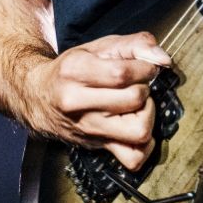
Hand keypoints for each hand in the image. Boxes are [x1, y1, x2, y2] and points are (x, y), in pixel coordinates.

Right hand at [25, 31, 169, 170]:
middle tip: (139, 84)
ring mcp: (87, 128)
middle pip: (133, 100)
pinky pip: (132, 158)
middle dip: (145, 88)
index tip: (147, 67)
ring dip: (147, 115)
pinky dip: (145, 146)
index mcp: (76, 71)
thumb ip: (135, 44)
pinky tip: (138, 127)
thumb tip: (163, 59)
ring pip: (137, 131)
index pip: (122, 73)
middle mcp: (77, 103)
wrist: (39, 97)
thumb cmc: (72, 69)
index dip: (145, 68)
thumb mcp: (99, 47)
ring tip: (138, 105)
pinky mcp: (96, 146)